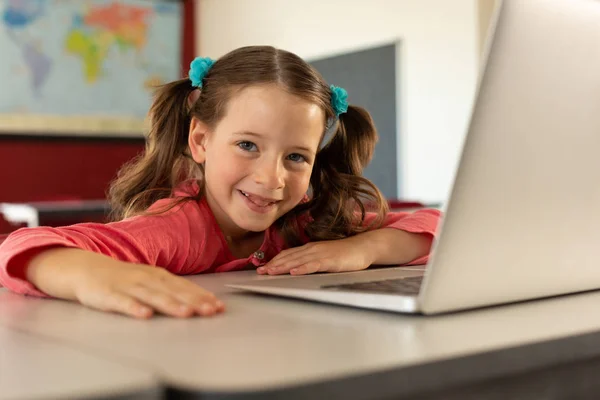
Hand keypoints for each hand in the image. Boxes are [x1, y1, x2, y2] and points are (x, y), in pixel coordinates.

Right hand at [27, 248, 223, 318]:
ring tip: (186, 314)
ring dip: (170, 305)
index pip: (184, 286)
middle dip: (194, 302)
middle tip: (211, 311)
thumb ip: (171, 291)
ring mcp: (128, 286)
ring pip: (152, 296)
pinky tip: (144, 315)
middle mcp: (147, 279)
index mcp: (158, 276)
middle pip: (173, 291)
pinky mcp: (109, 295)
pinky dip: (134, 308)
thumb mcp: (149, 280)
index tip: (218, 306)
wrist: (85, 268)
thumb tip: (198, 301)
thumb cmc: (123, 278)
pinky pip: (122, 303)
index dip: (202, 296)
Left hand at [256, 237, 373, 275]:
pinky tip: (294, 273)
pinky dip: (303, 268)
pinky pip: (314, 265)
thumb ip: (311, 260)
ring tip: (271, 272)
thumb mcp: (324, 255)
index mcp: (310, 248)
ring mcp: (320, 254)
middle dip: (274, 265)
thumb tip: (297, 267)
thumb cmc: (344, 254)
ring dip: (283, 267)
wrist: (363, 247)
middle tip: (260, 272)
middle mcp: (312, 249)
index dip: (275, 261)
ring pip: (298, 260)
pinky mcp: (330, 261)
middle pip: (289, 257)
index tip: (263, 268)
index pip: (288, 254)